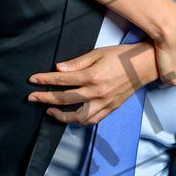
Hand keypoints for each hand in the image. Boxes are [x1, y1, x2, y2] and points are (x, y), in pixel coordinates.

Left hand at [28, 41, 153, 124]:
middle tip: (31, 97)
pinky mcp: (110, 109)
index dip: (45, 80)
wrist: (144, 66)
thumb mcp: (97, 53)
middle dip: (45, 98)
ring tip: (49, 111)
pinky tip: (70, 117)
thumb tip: (58, 68)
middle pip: (64, 99)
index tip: (32, 80)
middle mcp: (96, 92)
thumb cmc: (121, 56)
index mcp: (92, 76)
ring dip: (61, 116)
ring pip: (77, 116)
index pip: (62, 79)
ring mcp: (104, 103)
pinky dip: (79, 121)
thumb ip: (77, 63)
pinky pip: (92, 121)